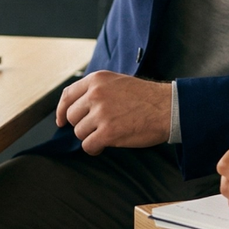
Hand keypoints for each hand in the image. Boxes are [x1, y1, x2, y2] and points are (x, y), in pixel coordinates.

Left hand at [54, 71, 170, 154]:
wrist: (168, 108)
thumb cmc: (146, 97)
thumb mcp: (118, 82)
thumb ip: (97, 90)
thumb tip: (78, 107)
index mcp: (97, 80)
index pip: (67, 95)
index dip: (61, 110)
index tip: (60, 121)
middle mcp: (96, 94)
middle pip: (72, 116)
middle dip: (82, 125)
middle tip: (98, 128)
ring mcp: (101, 113)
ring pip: (79, 132)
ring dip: (91, 137)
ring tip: (107, 134)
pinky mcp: (108, 132)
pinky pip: (88, 145)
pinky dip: (94, 148)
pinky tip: (104, 145)